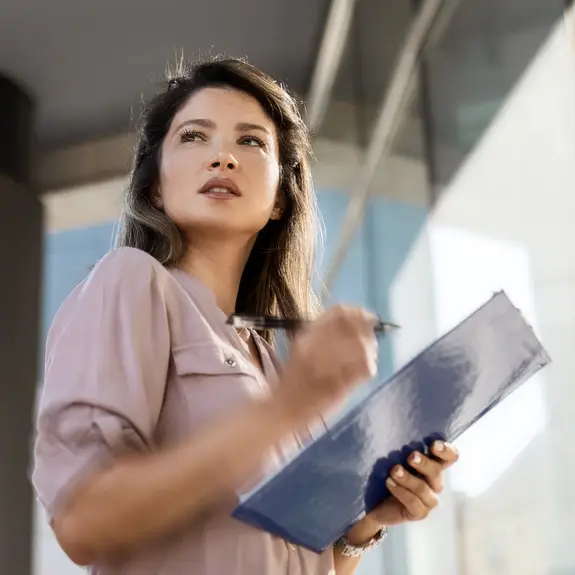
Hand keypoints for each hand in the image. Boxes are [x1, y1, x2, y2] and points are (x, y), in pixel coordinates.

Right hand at [277, 305, 377, 422]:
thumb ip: (324, 330)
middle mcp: (315, 347)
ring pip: (362, 348)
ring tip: (369, 356)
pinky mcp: (337, 387)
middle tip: (371, 340)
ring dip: (370, 350)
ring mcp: (326, 367)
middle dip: (368, 333)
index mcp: (306, 335)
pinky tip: (366, 370)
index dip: (358, 313)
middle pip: (353, 329)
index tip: (368, 318)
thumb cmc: (295, 376)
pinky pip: (363, 369)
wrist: (283, 408)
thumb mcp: (303, 345)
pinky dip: (369, 366)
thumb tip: (357, 318)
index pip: (338, 313)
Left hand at [345, 441, 458, 544]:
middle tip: (411, 457)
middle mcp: (434, 482)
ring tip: (394, 470)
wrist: (376, 503)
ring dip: (408, 478)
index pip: (451, 457)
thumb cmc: (389, 473)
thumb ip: (402, 447)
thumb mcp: (396, 458)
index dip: (447, 451)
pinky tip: (389, 483)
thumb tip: (395, 426)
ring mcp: (429, 500)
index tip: (433, 445)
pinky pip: (414, 503)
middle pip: (437, 472)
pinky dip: (401, 491)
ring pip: (423, 489)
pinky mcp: (419, 513)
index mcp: (433, 465)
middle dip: (424, 463)